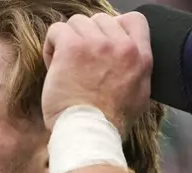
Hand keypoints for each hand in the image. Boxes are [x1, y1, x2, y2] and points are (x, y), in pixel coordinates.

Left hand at [41, 12, 152, 134]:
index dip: (114, 27)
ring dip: (67, 42)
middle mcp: (121, 46)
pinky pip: (57, 30)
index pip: (134, 20)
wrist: (89, 134)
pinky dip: (51, 46)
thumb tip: (128, 62)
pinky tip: (53, 66)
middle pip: (100, 20)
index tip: (101, 44)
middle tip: (78, 63)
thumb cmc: (107, 124)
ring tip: (64, 66)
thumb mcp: (138, 97)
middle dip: (87, 38)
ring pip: (77, 22)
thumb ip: (136, 73)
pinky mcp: (72, 47)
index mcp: (140, 57)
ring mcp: (97, 44)